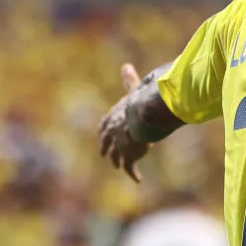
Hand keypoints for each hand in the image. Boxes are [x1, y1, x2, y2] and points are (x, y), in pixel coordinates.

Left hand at [98, 63, 150, 182]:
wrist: (143, 115)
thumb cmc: (139, 102)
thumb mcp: (133, 90)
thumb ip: (129, 80)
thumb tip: (125, 65)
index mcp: (113, 117)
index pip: (104, 125)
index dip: (104, 132)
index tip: (102, 136)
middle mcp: (112, 133)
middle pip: (106, 144)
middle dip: (106, 149)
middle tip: (106, 156)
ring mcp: (119, 145)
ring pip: (116, 157)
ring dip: (118, 162)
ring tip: (120, 167)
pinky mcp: (128, 155)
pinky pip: (129, 167)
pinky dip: (133, 173)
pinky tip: (137, 179)